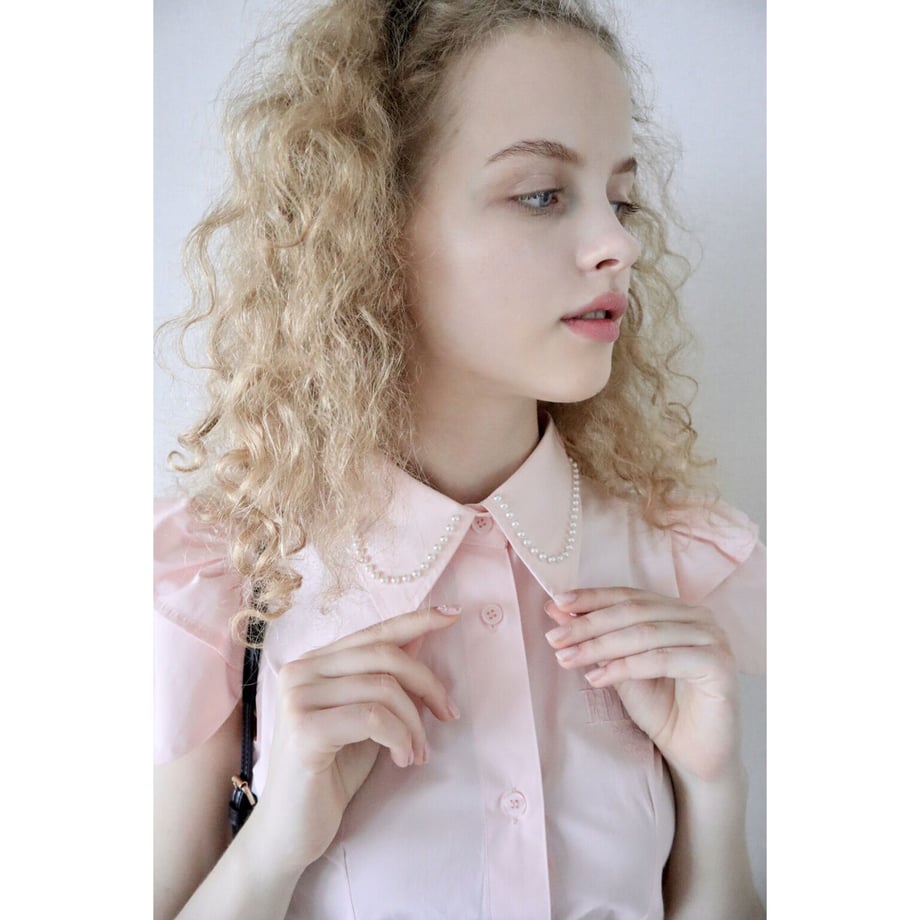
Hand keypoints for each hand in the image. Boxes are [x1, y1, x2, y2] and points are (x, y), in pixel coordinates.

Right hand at [249, 605, 460, 873]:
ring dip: (414, 723)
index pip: (374, 631)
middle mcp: (301, 671)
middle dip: (427, 683)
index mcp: (315, 662)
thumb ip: (385, 679)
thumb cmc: (332, 774)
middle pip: (384, 655)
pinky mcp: (304, 729)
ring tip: (418, 753)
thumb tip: (420, 636)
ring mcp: (298, 698)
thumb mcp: (368, 719)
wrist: (290, 831)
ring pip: (383, 688)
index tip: (454, 615)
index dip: (417, 620)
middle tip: (448, 715)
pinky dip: (400, 737)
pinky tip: (404, 760)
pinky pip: (373, 717)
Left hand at [544, 588, 739, 782]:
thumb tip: (556, 610)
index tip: (555, 605)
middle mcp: (699, 617)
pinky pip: (661, 659)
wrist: (694, 757)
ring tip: (566, 659)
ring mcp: (712, 638)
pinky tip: (595, 678)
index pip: (629, 596)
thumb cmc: (661, 710)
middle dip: (588, 625)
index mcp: (678, 610)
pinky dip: (624, 667)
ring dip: (599, 646)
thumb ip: (596, 639)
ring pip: (644, 634)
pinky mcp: (718, 664)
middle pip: (633, 612)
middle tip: (554, 637)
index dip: (591, 598)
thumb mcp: (620, 668)